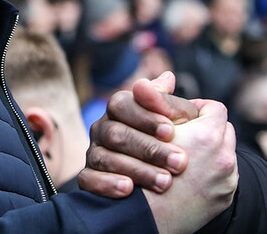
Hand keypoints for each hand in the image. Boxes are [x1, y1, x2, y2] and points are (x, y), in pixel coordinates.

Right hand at [79, 72, 199, 196]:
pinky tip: (129, 189)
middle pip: (116, 133)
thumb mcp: (177, 121)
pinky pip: (88, 179)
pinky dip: (107, 184)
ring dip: (137, 169)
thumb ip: (171, 104)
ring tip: (165, 182)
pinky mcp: (87, 178)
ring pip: (105, 158)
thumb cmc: (170, 142)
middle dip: (149, 149)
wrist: (161, 183)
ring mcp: (93, 153)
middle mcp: (103, 128)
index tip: (171, 131)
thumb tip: (168, 77)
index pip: (123, 104)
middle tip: (179, 162)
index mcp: (120, 108)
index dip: (146, 117)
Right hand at [143, 99, 237, 233]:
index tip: (178, 118)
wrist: (138, 222)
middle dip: (203, 131)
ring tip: (185, 158)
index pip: (212, 108)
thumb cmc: (136, 169)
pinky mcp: (224, 200)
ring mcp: (227, 181)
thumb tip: (169, 75)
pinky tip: (187, 177)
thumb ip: (159, 100)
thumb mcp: (143, 127)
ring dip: (207, 153)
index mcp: (208, 135)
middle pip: (222, 130)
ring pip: (224, 153)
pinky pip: (223, 177)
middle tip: (184, 137)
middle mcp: (224, 158)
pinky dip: (208, 175)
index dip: (193, 109)